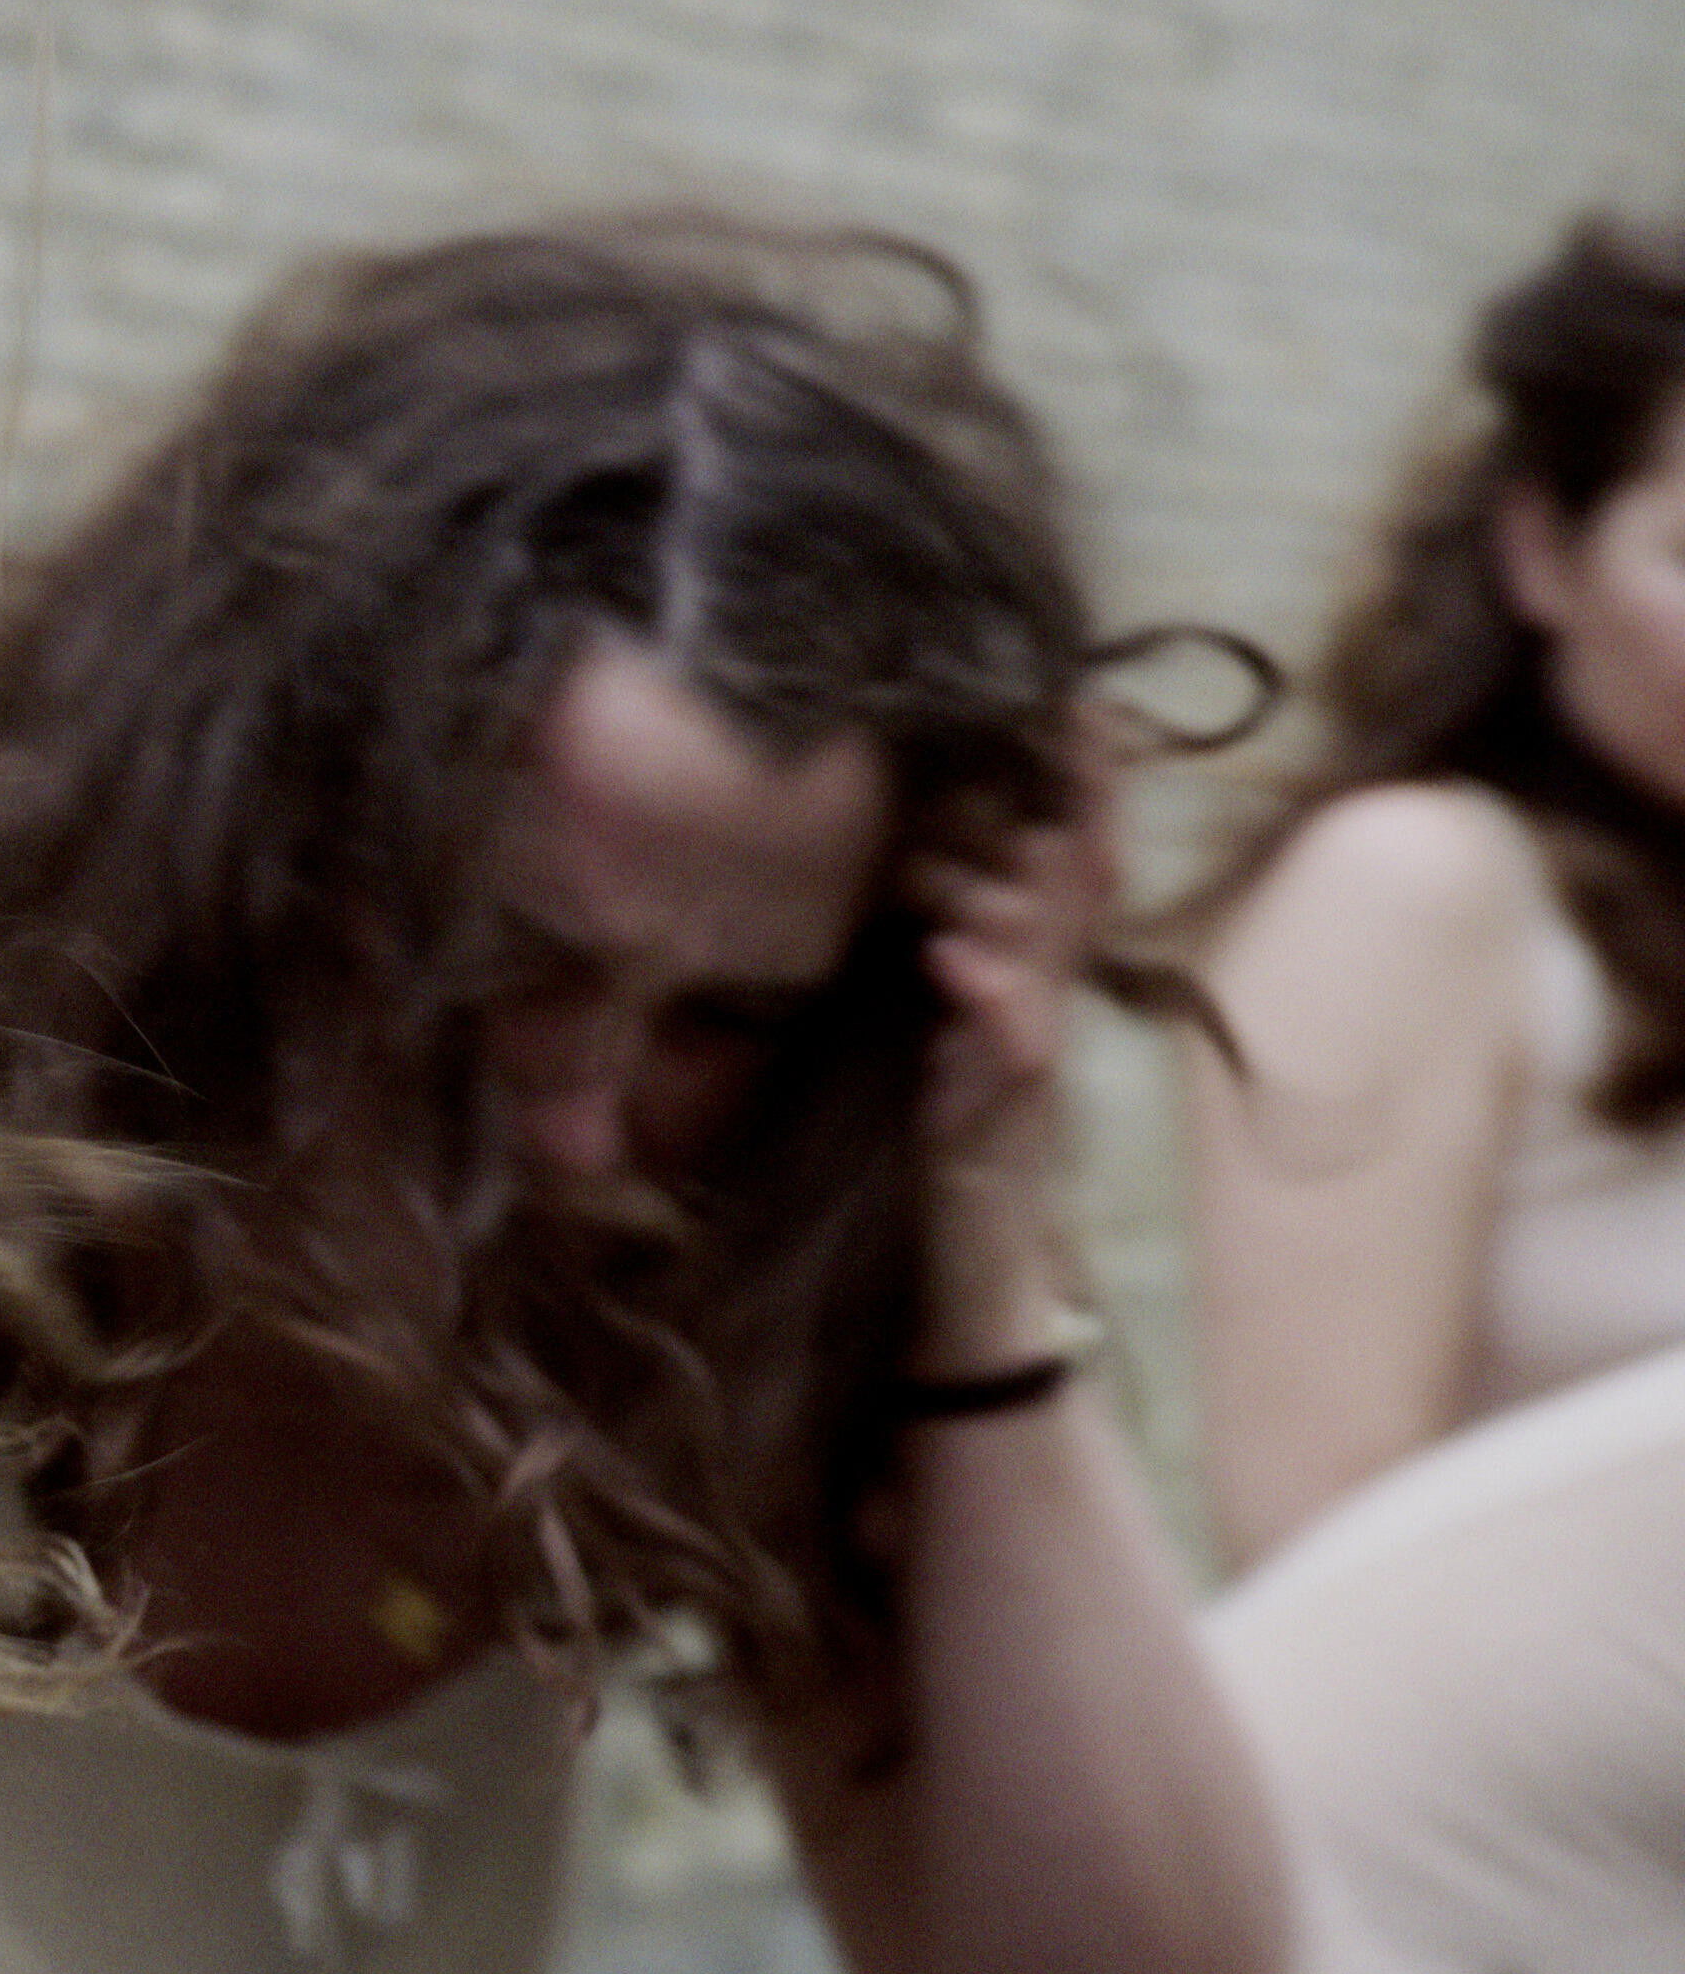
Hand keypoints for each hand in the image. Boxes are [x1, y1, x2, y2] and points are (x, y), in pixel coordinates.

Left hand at [902, 710, 1118, 1373]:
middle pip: (1062, 867)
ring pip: (1041, 934)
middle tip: (943, 807)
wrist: (960, 1277)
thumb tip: (893, 854)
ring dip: (983, 891)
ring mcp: (1032, 1052)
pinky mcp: (1011, 1114)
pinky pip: (1018, 1038)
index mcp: (1018, 965)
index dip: (1080, 776)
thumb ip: (924, 937)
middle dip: (1013, 818)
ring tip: (922, 884)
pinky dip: (990, 991)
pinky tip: (954, 958)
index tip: (1076, 696)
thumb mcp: (917, 1018)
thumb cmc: (931, 1140)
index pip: (1064, 848)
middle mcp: (1040, 996)